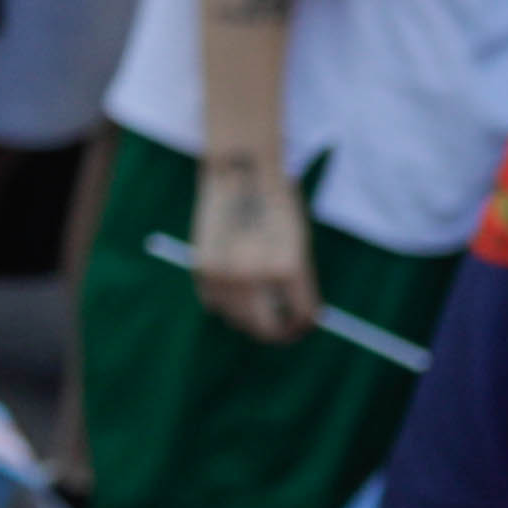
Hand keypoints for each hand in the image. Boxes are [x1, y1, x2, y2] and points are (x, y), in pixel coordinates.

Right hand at [190, 152, 318, 347]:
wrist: (241, 174)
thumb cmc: (277, 206)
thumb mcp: (298, 245)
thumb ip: (297, 283)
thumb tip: (293, 317)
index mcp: (288, 268)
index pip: (301, 315)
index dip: (305, 324)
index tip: (304, 326)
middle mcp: (254, 277)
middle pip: (266, 328)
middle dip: (278, 332)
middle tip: (283, 329)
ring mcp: (225, 275)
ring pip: (237, 320)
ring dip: (250, 318)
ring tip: (260, 305)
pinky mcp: (202, 270)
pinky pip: (215, 304)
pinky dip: (226, 303)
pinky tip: (237, 288)